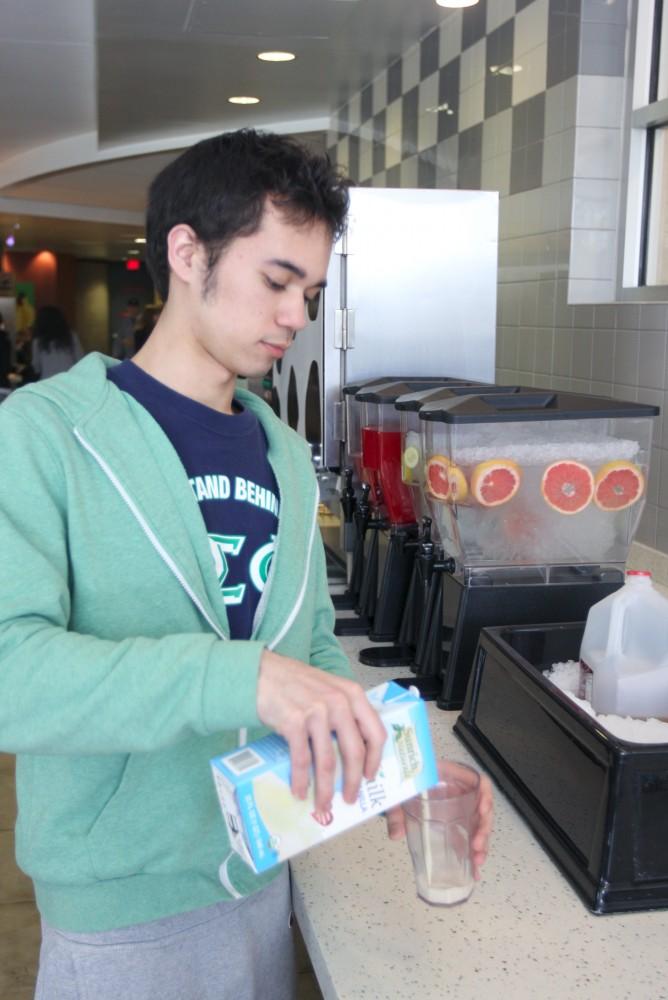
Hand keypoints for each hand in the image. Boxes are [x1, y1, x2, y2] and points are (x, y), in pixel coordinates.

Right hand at [256, 649, 387, 812]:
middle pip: (354, 752)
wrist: (264, 673)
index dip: (375, 759)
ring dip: (325, 789)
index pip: (375, 732)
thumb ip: (345, 710)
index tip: (370, 776)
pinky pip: (301, 759)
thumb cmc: (296, 682)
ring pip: (327, 762)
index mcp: (352, 695)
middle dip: (352, 782)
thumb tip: (353, 749)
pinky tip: (299, 791)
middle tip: (349, 798)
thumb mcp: (330, 688)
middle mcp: (338, 703)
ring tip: (322, 805)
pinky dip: (301, 780)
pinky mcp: (294, 722)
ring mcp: (316, 712)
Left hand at [385, 759, 493, 879]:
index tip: (483, 810)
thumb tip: (396, 834)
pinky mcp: (452, 819)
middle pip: (481, 807)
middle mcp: (457, 791)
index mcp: (449, 776)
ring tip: (477, 861)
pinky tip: (472, 867)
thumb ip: (397, 811)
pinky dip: (470, 849)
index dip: (485, 795)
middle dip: (483, 829)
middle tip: (477, 846)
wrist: (395, 778)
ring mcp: (456, 805)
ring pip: (477, 823)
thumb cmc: (402, 778)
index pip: (478, 781)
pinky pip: (466, 832)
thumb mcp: (400, 791)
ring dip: (481, 842)